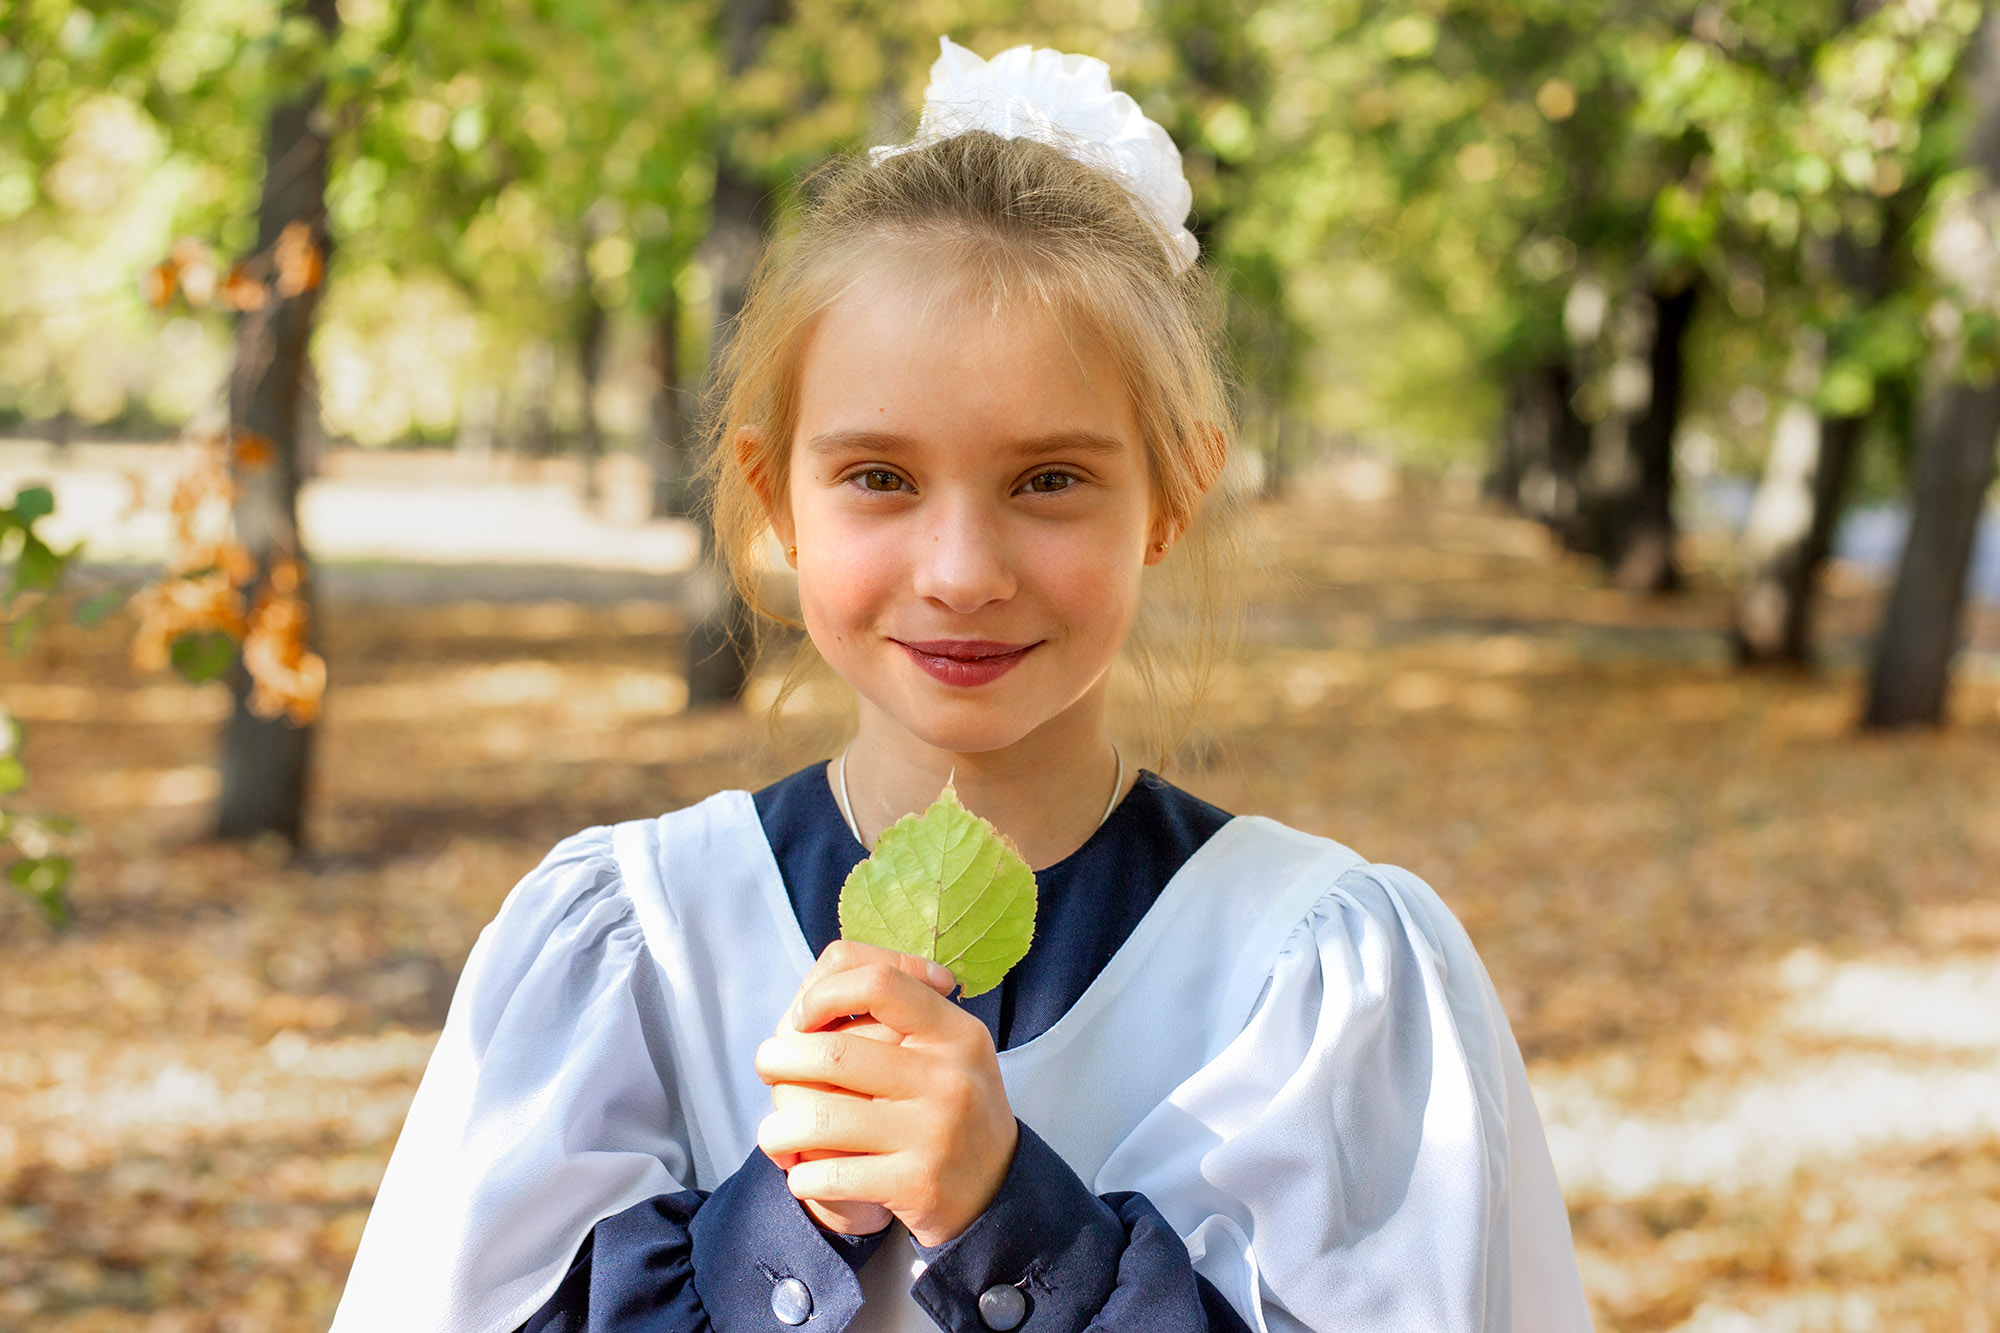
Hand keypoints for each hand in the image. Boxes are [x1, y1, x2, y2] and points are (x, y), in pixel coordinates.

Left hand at [757, 939, 1018, 1246]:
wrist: (998, 1191)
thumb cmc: (949, 1105)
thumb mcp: (947, 1047)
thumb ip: (896, 1008)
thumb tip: (819, 989)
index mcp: (956, 1033)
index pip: (880, 984)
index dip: (826, 993)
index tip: (803, 1016)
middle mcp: (950, 1078)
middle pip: (834, 1054)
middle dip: (779, 1060)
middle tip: (768, 1066)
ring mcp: (935, 1132)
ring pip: (821, 1119)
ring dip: (778, 1129)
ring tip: (774, 1132)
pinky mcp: (917, 1183)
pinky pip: (831, 1175)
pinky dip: (802, 1177)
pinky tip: (803, 1176)